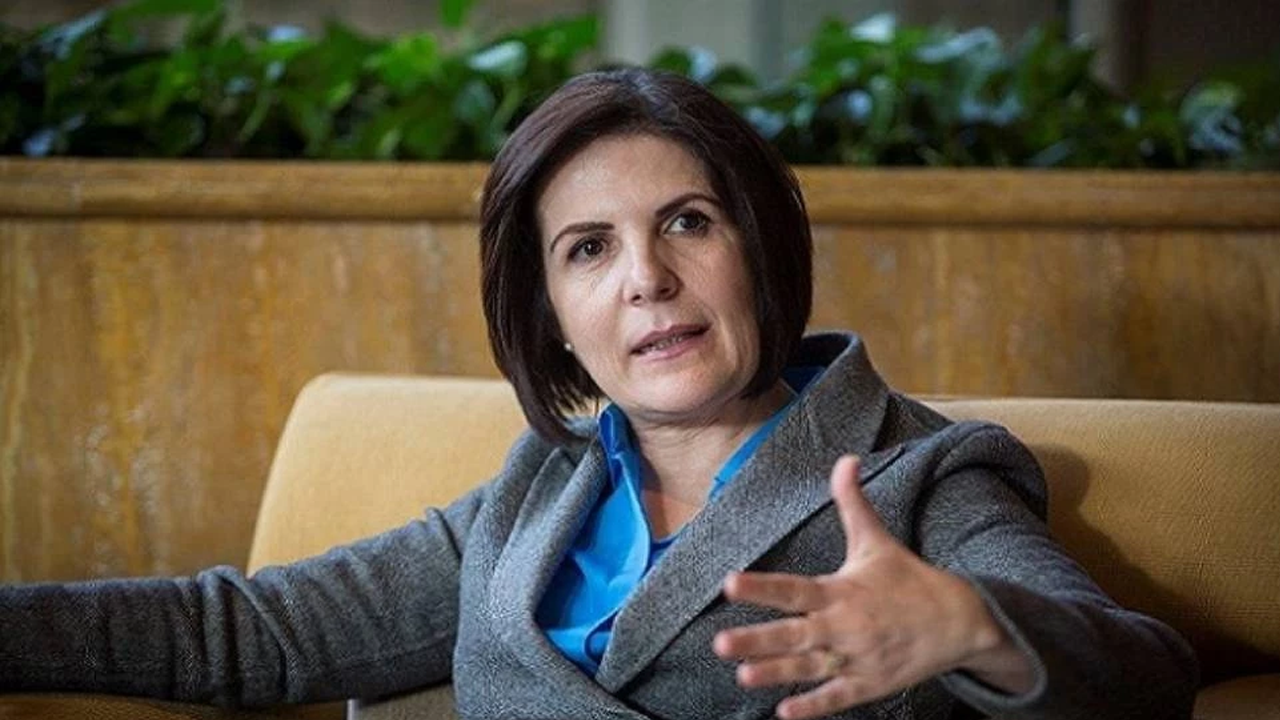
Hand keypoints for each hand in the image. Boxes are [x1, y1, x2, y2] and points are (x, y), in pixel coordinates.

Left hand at [712, 455, 1033, 718]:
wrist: (960, 621)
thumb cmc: (909, 579)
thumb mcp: (877, 541)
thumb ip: (853, 504)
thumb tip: (844, 460)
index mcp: (841, 590)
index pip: (794, 588)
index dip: (762, 587)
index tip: (729, 584)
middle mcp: (845, 626)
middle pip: (794, 634)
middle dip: (758, 639)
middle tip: (719, 644)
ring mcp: (857, 658)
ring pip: (809, 669)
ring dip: (776, 674)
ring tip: (742, 676)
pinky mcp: (868, 684)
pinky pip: (837, 699)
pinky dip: (813, 708)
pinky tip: (785, 714)